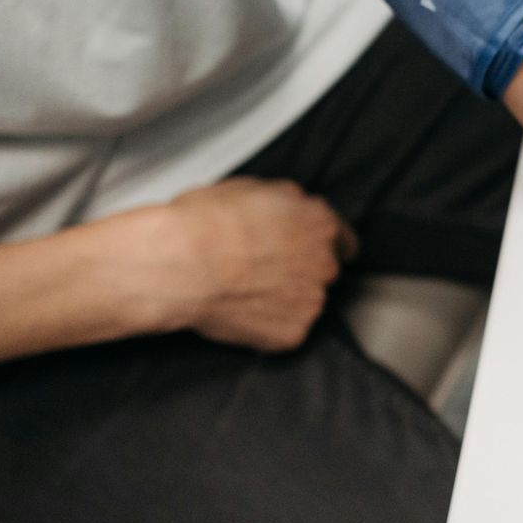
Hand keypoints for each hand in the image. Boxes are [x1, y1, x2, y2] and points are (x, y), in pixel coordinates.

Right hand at [145, 178, 354, 351]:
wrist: (178, 263)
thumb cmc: (202, 224)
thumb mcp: (251, 189)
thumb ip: (286, 203)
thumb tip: (290, 208)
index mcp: (320, 224)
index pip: (344, 241)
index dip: (324, 247)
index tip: (311, 254)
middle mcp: (325, 263)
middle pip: (324, 272)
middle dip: (299, 273)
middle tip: (260, 272)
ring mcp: (312, 301)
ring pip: (305, 303)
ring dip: (283, 301)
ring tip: (242, 292)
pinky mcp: (294, 333)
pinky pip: (285, 332)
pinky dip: (267, 328)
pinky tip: (239, 312)